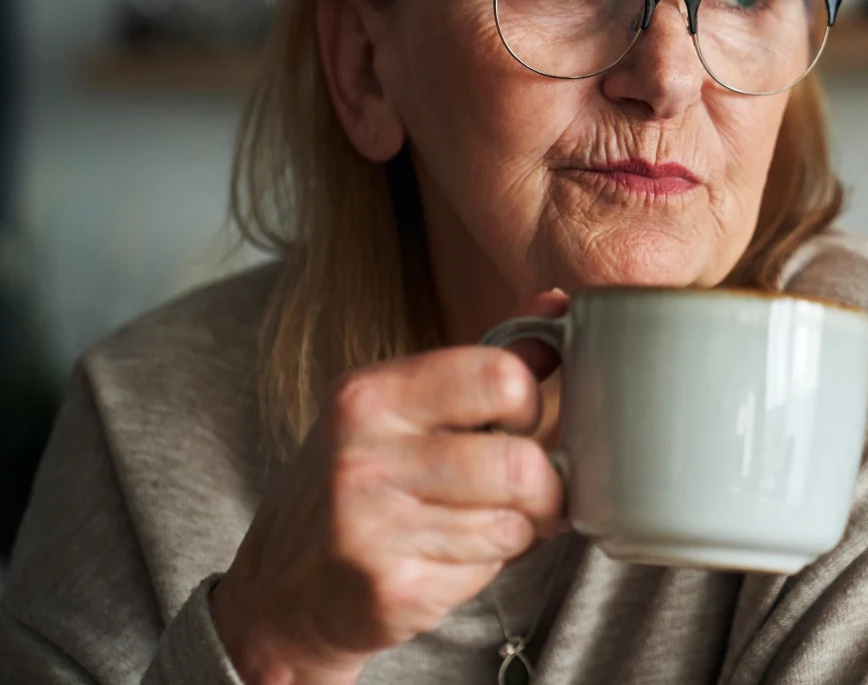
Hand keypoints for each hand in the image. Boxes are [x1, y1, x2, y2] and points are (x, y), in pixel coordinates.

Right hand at [210, 291, 569, 684]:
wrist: (281, 592)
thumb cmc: (359, 486)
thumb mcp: (401, 409)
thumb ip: (483, 363)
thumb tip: (558, 304)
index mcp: (370, 394)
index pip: (499, 376)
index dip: (529, 403)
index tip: (517, 422)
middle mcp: (364, 455)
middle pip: (519, 462)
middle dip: (544, 485)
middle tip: (528, 492)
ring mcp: (373, 527)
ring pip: (512, 523)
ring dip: (517, 530)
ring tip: (483, 526)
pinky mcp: (392, 589)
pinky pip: (488, 571)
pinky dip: (487, 568)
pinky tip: (450, 560)